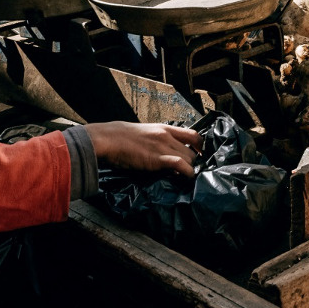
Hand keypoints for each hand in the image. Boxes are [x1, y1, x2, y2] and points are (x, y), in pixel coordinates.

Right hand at [83, 121, 202, 176]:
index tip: (200, 156)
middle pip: (193, 150)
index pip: (193, 134)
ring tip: (189, 178)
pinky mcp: (157, 158)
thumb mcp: (144, 133)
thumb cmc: (120, 137)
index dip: (201, 147)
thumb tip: (164, 152)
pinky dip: (187, 173)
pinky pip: (180, 165)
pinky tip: (187, 179)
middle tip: (193, 172)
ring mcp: (163, 146)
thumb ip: (157, 140)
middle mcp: (167, 136)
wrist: (108, 139)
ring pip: (190, 158)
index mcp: (164, 128)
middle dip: (196, 162)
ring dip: (192, 169)